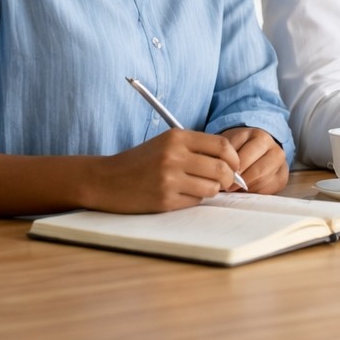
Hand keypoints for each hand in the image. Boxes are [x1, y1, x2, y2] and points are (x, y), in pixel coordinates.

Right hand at [88, 128, 241, 212]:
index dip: (234, 158)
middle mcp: (174, 156)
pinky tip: (179, 195)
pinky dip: (193, 200)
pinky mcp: (164, 200)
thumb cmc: (141, 161)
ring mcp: (169, 178)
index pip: (222, 145)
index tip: (233, 166)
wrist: (106, 180)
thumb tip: (231, 163)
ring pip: (211, 188)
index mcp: (177, 137)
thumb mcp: (167, 143)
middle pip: (221, 168)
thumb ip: (196, 148)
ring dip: (210, 190)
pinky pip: (195, 202)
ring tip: (197, 187)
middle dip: (229, 178)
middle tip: (224, 182)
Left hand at [221, 127, 288, 193]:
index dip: (230, 169)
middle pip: (257, 171)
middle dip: (240, 181)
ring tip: (236, 187)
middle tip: (228, 186)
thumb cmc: (239, 148)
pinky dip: (255, 191)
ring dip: (247, 187)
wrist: (257, 149)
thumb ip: (224, 155)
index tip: (222, 175)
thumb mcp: (229, 144)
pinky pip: (269, 189)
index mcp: (259, 136)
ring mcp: (281, 162)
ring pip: (263, 180)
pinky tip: (248, 188)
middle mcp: (274, 147)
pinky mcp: (283, 177)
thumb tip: (220, 172)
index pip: (243, 158)